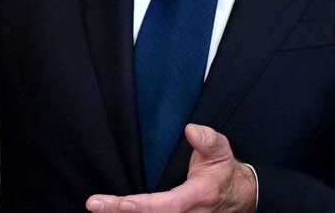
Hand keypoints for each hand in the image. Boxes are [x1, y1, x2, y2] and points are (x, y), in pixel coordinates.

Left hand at [86, 124, 256, 211]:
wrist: (241, 195)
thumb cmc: (224, 171)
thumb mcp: (220, 150)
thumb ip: (207, 140)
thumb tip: (191, 130)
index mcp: (198, 196)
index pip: (169, 205)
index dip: (145, 206)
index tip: (122, 203)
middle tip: (94, 204)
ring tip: (97, 208)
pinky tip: (112, 212)